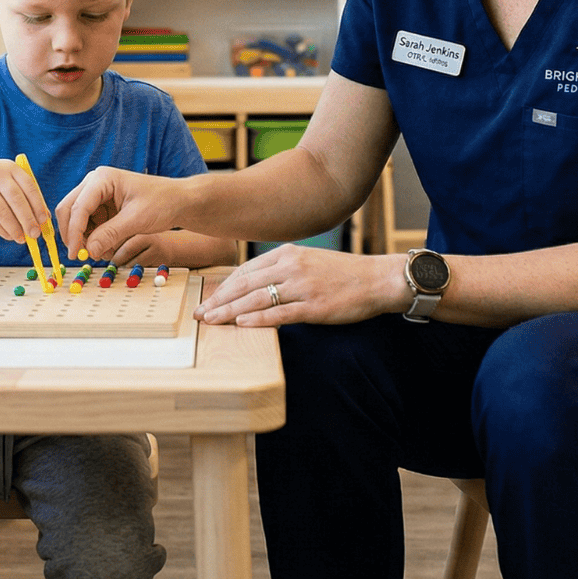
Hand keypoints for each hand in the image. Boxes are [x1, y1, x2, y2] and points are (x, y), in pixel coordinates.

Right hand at [0, 158, 49, 244]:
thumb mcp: (6, 179)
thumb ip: (24, 194)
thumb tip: (44, 217)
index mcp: (9, 167)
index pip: (29, 187)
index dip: (38, 205)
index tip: (43, 221)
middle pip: (17, 200)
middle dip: (28, 220)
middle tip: (35, 234)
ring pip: (3, 212)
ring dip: (15, 228)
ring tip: (22, 239)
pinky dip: (2, 230)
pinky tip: (9, 236)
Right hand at [55, 166, 190, 258]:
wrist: (178, 201)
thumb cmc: (162, 202)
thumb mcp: (136, 220)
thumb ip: (110, 234)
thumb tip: (89, 251)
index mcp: (102, 178)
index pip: (78, 207)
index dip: (73, 232)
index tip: (75, 254)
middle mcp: (95, 184)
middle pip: (69, 210)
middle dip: (74, 235)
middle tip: (81, 256)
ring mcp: (96, 195)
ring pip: (77, 221)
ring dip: (86, 239)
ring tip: (104, 253)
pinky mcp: (101, 208)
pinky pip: (89, 226)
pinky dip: (94, 239)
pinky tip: (108, 248)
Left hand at [195, 246, 408, 327]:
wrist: (377, 279)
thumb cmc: (343, 273)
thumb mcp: (309, 261)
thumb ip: (282, 270)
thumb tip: (254, 285)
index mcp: (287, 254)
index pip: (246, 271)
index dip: (223, 286)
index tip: (207, 299)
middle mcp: (292, 267)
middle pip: (245, 284)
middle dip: (219, 300)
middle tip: (200, 313)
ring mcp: (303, 286)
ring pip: (257, 298)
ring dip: (230, 311)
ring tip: (212, 321)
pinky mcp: (315, 306)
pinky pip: (281, 312)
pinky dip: (259, 319)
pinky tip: (242, 324)